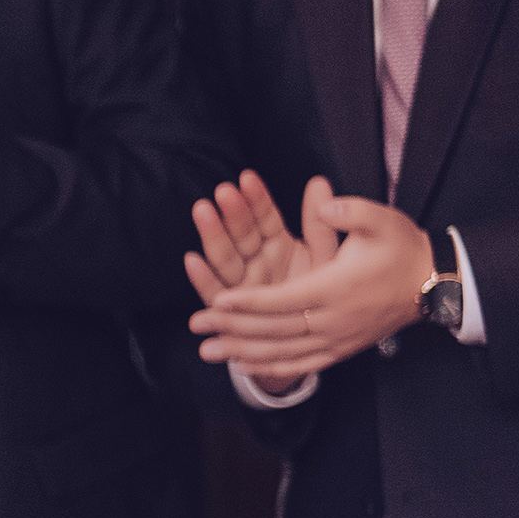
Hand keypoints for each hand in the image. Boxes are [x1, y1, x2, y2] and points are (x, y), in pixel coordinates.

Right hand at [183, 169, 326, 301]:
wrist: (312, 339)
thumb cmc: (319, 297)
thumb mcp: (325, 257)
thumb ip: (320, 224)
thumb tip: (320, 181)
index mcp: (277, 248)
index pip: (264, 219)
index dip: (256, 199)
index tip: (247, 178)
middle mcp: (256, 263)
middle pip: (241, 235)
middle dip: (231, 213)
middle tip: (223, 192)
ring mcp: (241, 285)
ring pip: (224, 258)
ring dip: (212, 235)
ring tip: (203, 212)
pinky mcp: (230, 310)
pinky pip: (215, 293)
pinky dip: (203, 278)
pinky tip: (193, 260)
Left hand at [190, 179, 433, 384]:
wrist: (433, 284)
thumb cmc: (402, 248)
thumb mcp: (381, 220)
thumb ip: (349, 211)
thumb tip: (322, 202)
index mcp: (336, 288)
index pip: (284, 299)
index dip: (250, 302)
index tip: (219, 299)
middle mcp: (333, 319)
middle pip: (275, 330)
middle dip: (233, 328)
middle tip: (196, 325)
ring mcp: (338, 339)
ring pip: (283, 352)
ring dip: (243, 352)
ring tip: (208, 351)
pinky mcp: (342, 350)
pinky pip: (302, 364)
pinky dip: (272, 366)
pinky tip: (245, 366)